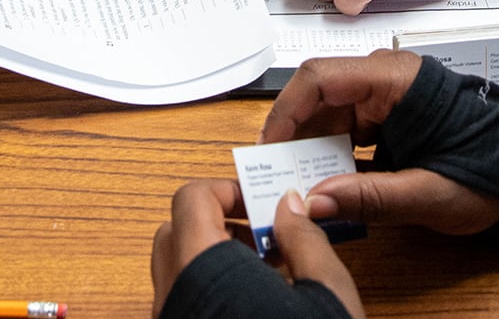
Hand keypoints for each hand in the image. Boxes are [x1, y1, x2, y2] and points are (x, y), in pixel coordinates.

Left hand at [150, 181, 364, 318]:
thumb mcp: (325, 292)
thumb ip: (304, 238)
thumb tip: (289, 206)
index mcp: (202, 270)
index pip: (190, 200)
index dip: (225, 191)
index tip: (259, 204)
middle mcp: (173, 298)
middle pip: (174, 235)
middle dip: (217, 226)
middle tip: (264, 240)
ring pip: (175, 276)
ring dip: (212, 263)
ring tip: (266, 280)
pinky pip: (182, 307)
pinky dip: (208, 294)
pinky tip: (252, 311)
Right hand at [263, 53, 498, 237]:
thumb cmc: (493, 166)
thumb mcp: (430, 192)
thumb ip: (372, 198)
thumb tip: (316, 202)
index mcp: (395, 80)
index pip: (320, 78)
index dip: (285, 112)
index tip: (270, 149)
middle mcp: (386, 82)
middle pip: (320, 99)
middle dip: (294, 137)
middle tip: (278, 178)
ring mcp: (389, 101)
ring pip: (331, 118)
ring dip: (312, 151)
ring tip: (301, 188)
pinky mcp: (392, 122)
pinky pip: (349, 134)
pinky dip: (334, 160)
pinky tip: (330, 189)